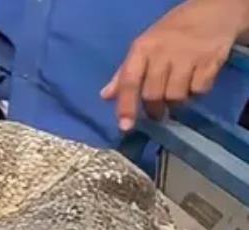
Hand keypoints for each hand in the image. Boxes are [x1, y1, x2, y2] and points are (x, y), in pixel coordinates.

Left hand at [102, 0, 248, 130]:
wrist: (214, 11)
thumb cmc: (172, 32)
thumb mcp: (145, 45)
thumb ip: (125, 72)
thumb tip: (105, 96)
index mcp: (142, 48)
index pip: (129, 81)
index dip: (126, 106)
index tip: (125, 127)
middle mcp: (163, 52)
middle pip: (153, 95)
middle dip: (154, 110)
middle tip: (157, 112)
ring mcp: (188, 56)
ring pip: (176, 96)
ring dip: (176, 103)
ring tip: (177, 94)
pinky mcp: (211, 60)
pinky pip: (199, 90)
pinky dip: (196, 93)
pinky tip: (195, 83)